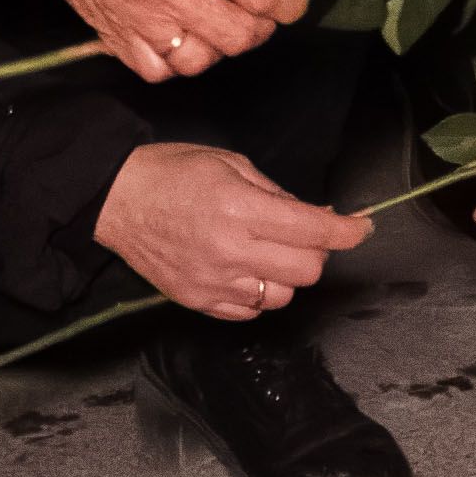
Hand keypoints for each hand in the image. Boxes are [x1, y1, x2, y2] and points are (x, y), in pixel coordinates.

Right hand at [43, 0, 305, 82]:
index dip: (288, 3)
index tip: (293, 2)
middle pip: (238, 35)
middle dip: (258, 29)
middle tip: (257, 16)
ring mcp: (142, 19)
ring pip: (198, 61)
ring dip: (215, 48)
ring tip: (213, 29)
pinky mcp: (114, 34)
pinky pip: (155, 70)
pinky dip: (171, 63)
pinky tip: (174, 43)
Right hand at [96, 141, 369, 318]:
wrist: (113, 199)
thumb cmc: (172, 172)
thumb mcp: (231, 164)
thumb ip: (278, 194)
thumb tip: (320, 216)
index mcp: (241, 209)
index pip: (314, 231)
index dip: (349, 231)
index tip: (362, 227)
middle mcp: (231, 250)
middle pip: (307, 271)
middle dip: (317, 251)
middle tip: (303, 233)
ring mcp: (213, 282)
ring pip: (282, 297)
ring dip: (288, 276)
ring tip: (270, 253)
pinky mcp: (197, 301)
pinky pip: (250, 311)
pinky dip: (259, 294)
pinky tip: (247, 270)